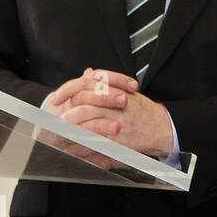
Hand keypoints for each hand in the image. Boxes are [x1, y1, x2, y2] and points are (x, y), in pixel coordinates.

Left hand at [44, 68, 173, 156]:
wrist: (162, 127)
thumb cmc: (143, 111)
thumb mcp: (126, 91)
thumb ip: (106, 82)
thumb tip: (88, 73)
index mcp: (117, 90)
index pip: (87, 84)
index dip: (68, 90)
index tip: (57, 98)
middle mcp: (118, 103)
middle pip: (85, 100)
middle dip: (66, 108)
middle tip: (54, 115)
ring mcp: (119, 121)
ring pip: (88, 119)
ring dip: (71, 126)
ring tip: (59, 130)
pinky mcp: (120, 139)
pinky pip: (97, 140)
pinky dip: (83, 142)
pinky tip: (72, 143)